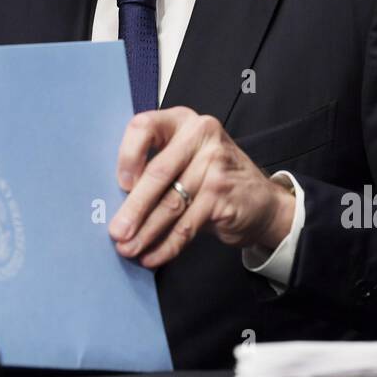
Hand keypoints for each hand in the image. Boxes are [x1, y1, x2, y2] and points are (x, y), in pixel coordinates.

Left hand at [108, 107, 295, 268]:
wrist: (262, 200)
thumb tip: (115, 204)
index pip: (144, 126)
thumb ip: (154, 168)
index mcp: (181, 120)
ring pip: (171, 203)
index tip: (120, 184)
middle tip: (117, 232)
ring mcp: (215, 163)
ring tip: (129, 249)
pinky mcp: (223, 193)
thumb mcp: (184, 158)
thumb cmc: (212, 177)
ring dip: (146, 232)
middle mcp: (200, 135)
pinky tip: (153, 256)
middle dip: (133, 208)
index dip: (127, 156)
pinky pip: (186, 225)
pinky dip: (167, 245)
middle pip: (157, 172)